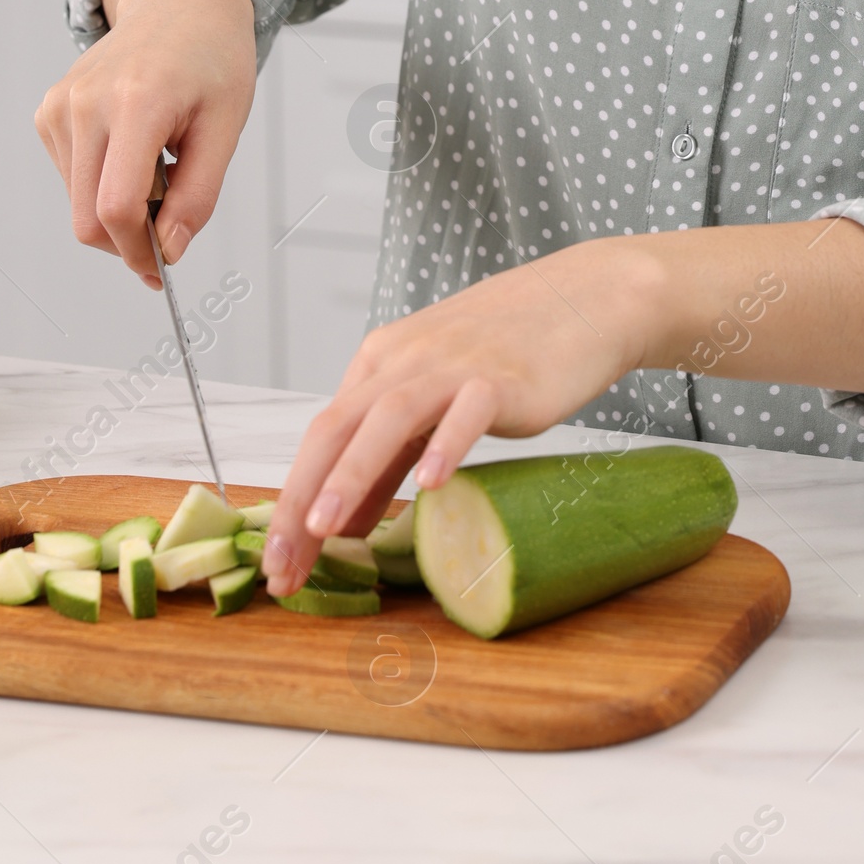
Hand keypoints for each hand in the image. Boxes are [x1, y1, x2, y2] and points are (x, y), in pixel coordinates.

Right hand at [34, 0, 255, 286]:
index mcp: (137, 101)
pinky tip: (134, 150)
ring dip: (119, 209)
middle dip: (128, 240)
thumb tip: (167, 250)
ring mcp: (60, 106)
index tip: (162, 272)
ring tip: (160, 168)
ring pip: (77, 203)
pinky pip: (71, 178)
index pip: (117, 205)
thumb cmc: (212, 60)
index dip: (138, 252)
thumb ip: (198, 195)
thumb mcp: (226, 127)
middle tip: (169, 228)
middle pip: (88, 217)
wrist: (180, 4)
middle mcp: (86, 102)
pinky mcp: (49, 112)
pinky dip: (102, 184)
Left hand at [263, 240, 657, 594]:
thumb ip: (388, 455)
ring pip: (389, 417)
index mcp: (381, 362)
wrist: (585, 299)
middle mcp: (406, 358)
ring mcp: (454, 364)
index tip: (278, 563)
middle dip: (301, 499)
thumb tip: (341, 522)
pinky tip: (432, 484)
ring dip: (352, 474)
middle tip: (282, 564)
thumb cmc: (508, 353)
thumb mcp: (434, 399)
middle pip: (337, 428)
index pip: (321, 436)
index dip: (291, 500)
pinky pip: (468, 411)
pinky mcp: (504, 376)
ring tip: (326, 529)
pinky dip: (446, 444)